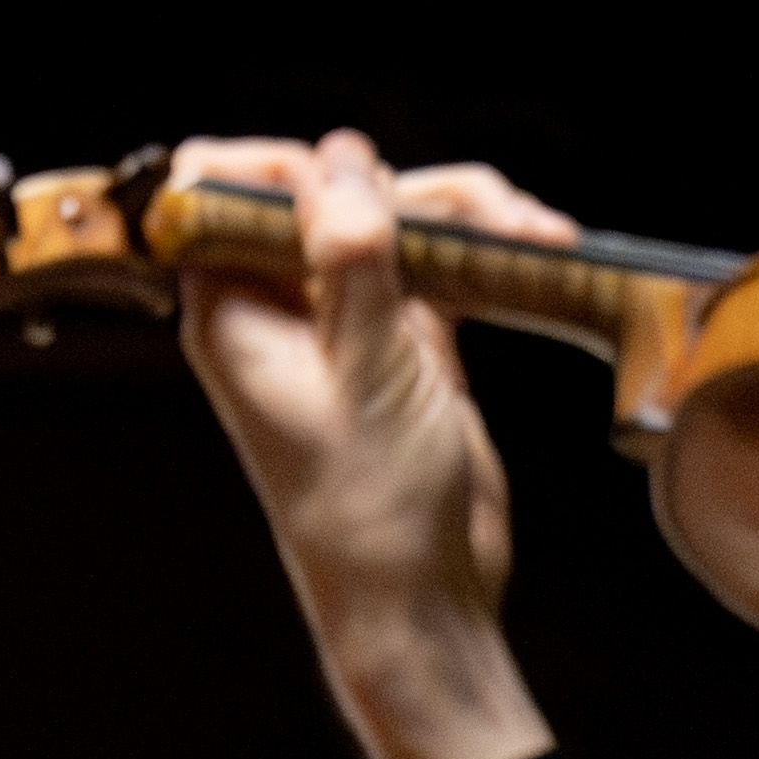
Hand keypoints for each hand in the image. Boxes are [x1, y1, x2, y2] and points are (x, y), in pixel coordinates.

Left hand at [176, 133, 569, 758]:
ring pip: (395, 219)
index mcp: (233, 309)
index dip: (283, 164)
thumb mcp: (365, 373)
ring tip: (535, 234)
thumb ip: (349, 261)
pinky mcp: (408, 337)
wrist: (424, 600)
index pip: (223, 192)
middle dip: (406, 186)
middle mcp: (281, 303)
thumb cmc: (369, 509)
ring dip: (465, 214)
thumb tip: (339, 158)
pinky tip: (535, 249)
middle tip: (486, 213)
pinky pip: (441, 262)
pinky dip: (486, 250)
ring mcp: (347, 317)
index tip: (356, 171)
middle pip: (327, 189)